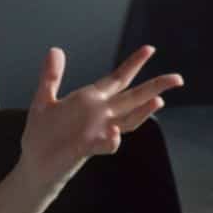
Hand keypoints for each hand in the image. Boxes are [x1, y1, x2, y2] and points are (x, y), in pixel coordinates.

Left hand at [17, 45, 183, 198]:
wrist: (35, 163)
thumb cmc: (41, 134)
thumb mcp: (44, 99)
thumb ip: (52, 76)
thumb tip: (56, 50)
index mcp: (91, 100)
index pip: (118, 79)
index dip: (134, 64)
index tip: (149, 49)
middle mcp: (100, 115)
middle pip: (133, 98)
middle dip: (155, 87)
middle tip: (177, 78)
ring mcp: (97, 132)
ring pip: (127, 121)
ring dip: (143, 112)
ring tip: (158, 101)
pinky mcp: (86, 149)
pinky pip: (104, 144)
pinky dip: (111, 140)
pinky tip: (114, 133)